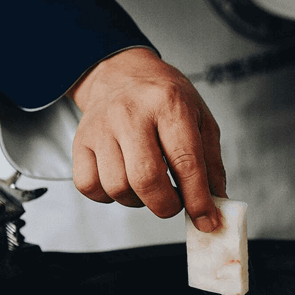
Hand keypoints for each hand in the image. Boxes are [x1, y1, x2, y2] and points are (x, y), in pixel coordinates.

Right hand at [68, 48, 225, 232]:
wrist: (122, 73)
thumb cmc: (164, 99)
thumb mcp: (200, 119)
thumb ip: (211, 164)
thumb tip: (215, 207)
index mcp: (168, 104)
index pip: (185, 162)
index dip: (197, 200)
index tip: (206, 222)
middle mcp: (131, 113)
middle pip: (146, 179)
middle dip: (166, 205)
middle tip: (174, 203)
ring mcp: (101, 128)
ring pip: (117, 188)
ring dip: (138, 201)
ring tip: (148, 186)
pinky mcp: (80, 141)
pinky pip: (89, 186)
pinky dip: (108, 197)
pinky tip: (123, 182)